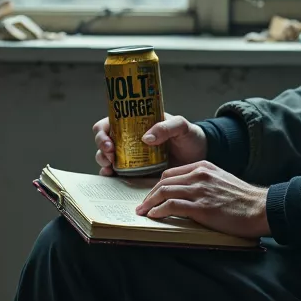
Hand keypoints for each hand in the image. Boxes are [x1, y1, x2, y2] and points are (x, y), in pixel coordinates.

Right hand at [93, 113, 207, 175]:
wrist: (199, 156)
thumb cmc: (189, 136)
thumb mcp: (181, 126)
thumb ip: (167, 127)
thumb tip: (146, 138)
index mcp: (135, 123)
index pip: (110, 123)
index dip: (103, 132)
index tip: (110, 142)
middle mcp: (128, 139)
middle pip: (104, 141)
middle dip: (102, 149)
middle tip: (110, 156)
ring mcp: (130, 157)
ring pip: (106, 158)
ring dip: (103, 161)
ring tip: (110, 167)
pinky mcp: (135, 172)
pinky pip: (118, 174)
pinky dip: (111, 175)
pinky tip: (112, 177)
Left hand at [135, 160, 268, 238]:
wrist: (261, 208)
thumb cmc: (244, 200)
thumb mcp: (222, 182)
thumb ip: (204, 183)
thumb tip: (187, 196)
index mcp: (204, 167)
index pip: (171, 173)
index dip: (157, 185)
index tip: (151, 196)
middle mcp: (199, 175)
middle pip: (164, 181)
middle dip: (149, 194)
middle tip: (142, 206)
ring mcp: (200, 190)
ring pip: (164, 191)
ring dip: (150, 203)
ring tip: (142, 212)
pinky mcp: (201, 207)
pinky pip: (172, 205)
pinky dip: (159, 210)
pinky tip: (154, 216)